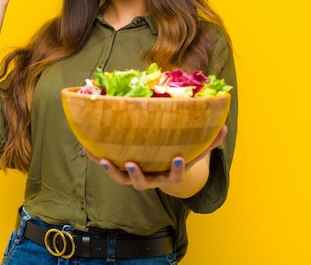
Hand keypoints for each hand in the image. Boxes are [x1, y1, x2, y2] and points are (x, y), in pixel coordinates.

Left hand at [85, 125, 227, 192]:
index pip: (175, 175)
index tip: (178, 158)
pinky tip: (86, 147)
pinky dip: (97, 157)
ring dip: (111, 170)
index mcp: (169, 173)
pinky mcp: (121, 168)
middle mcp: (150, 178)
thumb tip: (224, 126)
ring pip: (121, 178)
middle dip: (136, 175)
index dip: (177, 169)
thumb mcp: (195, 149)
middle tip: (132, 164)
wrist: (164, 167)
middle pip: (141, 183)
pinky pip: (108, 164)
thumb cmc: (180, 153)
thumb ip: (210, 141)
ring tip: (104, 159)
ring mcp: (134, 175)